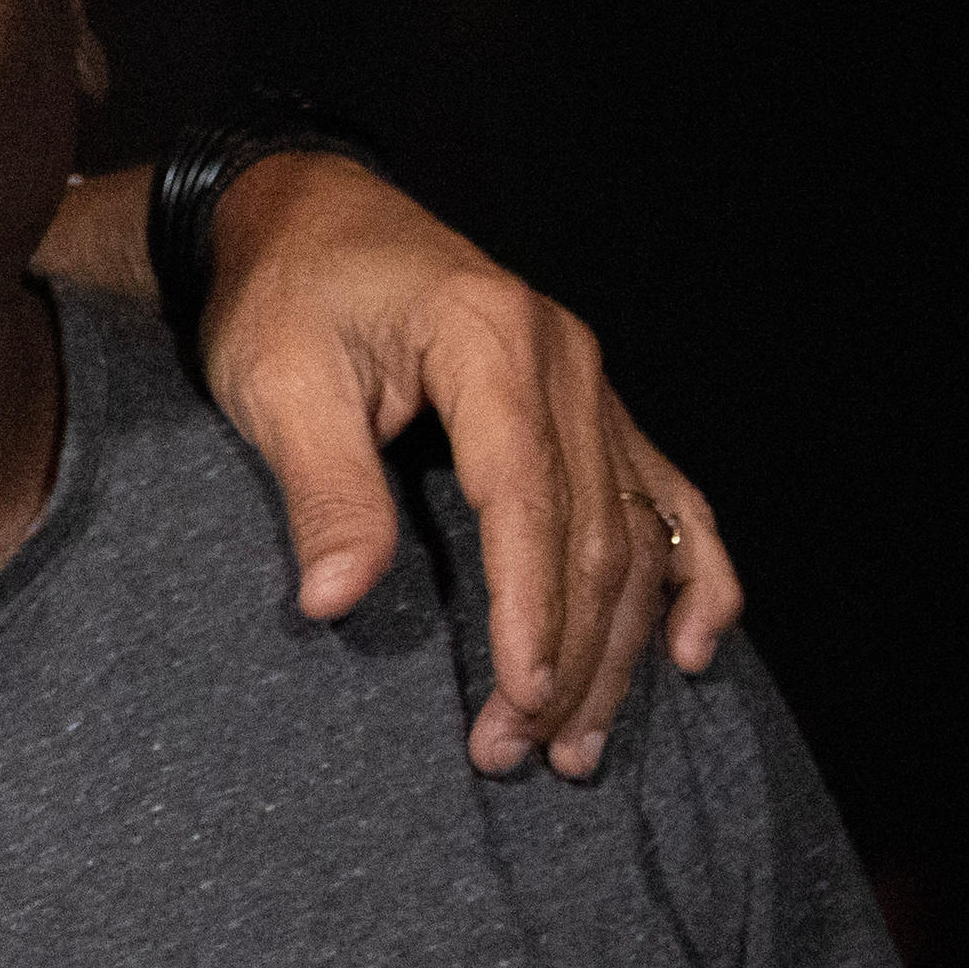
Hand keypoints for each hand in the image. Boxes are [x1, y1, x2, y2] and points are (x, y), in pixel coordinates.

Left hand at [198, 155, 741, 779]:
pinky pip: (663, 496)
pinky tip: (690, 650)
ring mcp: (588, 382)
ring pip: (634, 532)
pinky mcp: (586, 406)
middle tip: (521, 752)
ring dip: (619, 644)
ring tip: (580, 743)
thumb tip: (338, 600)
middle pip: (593, 532)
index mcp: (491, 340)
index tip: (519, 696)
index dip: (531, 607)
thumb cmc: (283, 294)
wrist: (303, 215)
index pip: (529, 499)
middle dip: (565, 654)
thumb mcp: (278, 381)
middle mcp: (564, 358)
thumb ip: (323, 487)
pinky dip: (690, 574)